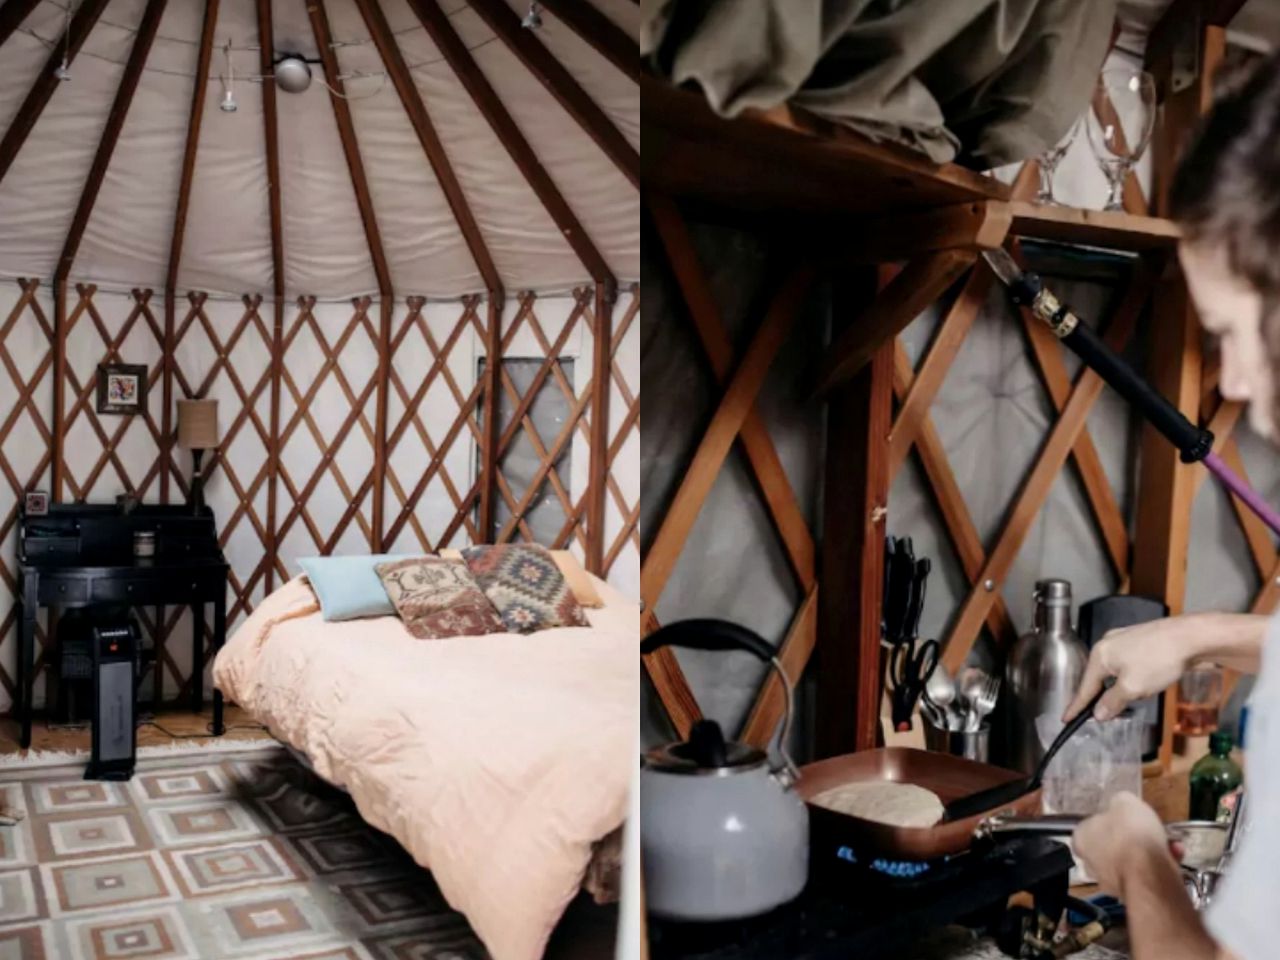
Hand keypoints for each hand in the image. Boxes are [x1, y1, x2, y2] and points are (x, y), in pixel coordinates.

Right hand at [1063, 615, 1197, 721]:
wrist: (1191, 637)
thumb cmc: (1158, 661)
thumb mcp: (1133, 688)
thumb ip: (1113, 702)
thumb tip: (1098, 713)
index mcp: (1100, 655)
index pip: (1085, 687)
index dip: (1076, 706)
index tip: (1066, 719)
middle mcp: (1108, 644)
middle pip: (1098, 677)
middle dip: (1102, 695)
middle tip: (1105, 714)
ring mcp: (1124, 639)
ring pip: (1115, 670)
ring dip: (1121, 686)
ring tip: (1136, 696)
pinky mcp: (1141, 639)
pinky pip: (1128, 663)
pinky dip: (1133, 676)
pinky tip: (1147, 680)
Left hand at [1074, 793, 1172, 897]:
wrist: (1149, 873)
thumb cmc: (1131, 833)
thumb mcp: (1125, 801)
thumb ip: (1120, 803)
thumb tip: (1121, 806)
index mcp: (1081, 839)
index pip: (1090, 827)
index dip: (1110, 821)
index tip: (1127, 818)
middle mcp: (1090, 863)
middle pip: (1114, 845)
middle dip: (1136, 838)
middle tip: (1150, 830)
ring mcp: (1110, 882)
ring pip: (1133, 862)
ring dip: (1153, 851)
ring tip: (1170, 842)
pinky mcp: (1132, 894)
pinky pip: (1146, 876)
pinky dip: (1161, 866)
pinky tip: (1174, 855)